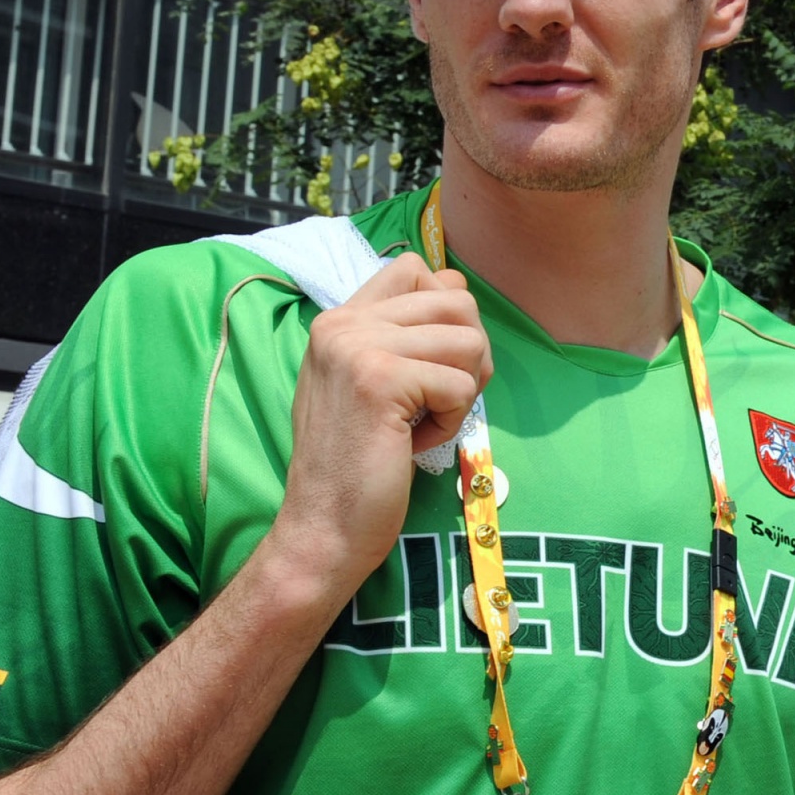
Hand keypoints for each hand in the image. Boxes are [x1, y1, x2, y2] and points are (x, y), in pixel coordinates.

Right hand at [265, 253, 491, 598]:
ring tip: (424, 422)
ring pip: (469, 340)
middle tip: (440, 399)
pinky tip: (415, 442)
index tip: (431, 364)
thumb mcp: (373, 383)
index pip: (416, 269)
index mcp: (340, 319)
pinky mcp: (379, 381)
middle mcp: (343, 323)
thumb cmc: (358, 462)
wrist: (323, 525)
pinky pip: (460, 384)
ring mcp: (358, 348)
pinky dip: (453, 421)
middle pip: (456, 299)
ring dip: (464, 390)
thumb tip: (458, 287)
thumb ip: (403, 335)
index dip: (447, 310)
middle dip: (470, 354)